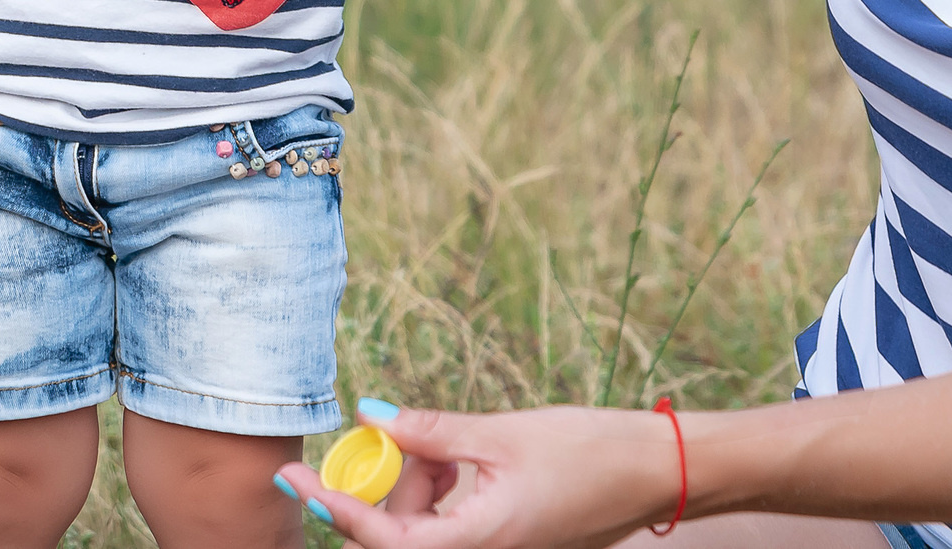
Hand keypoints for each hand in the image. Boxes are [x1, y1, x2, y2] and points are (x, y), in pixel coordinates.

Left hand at [273, 402, 677, 548]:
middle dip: (388, 485)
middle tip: (398, 434)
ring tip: (452, 444)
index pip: (383, 538)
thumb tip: (370, 415)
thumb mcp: (500, 433)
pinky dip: (446, 489)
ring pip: (426, 527)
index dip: (335, 506)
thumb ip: (430, 431)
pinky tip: (464, 456)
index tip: (294, 476)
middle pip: (400, 534)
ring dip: (422, 483)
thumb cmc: (589, 451)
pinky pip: (454, 524)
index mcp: (480, 541)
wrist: (657, 471)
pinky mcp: (509, 542)